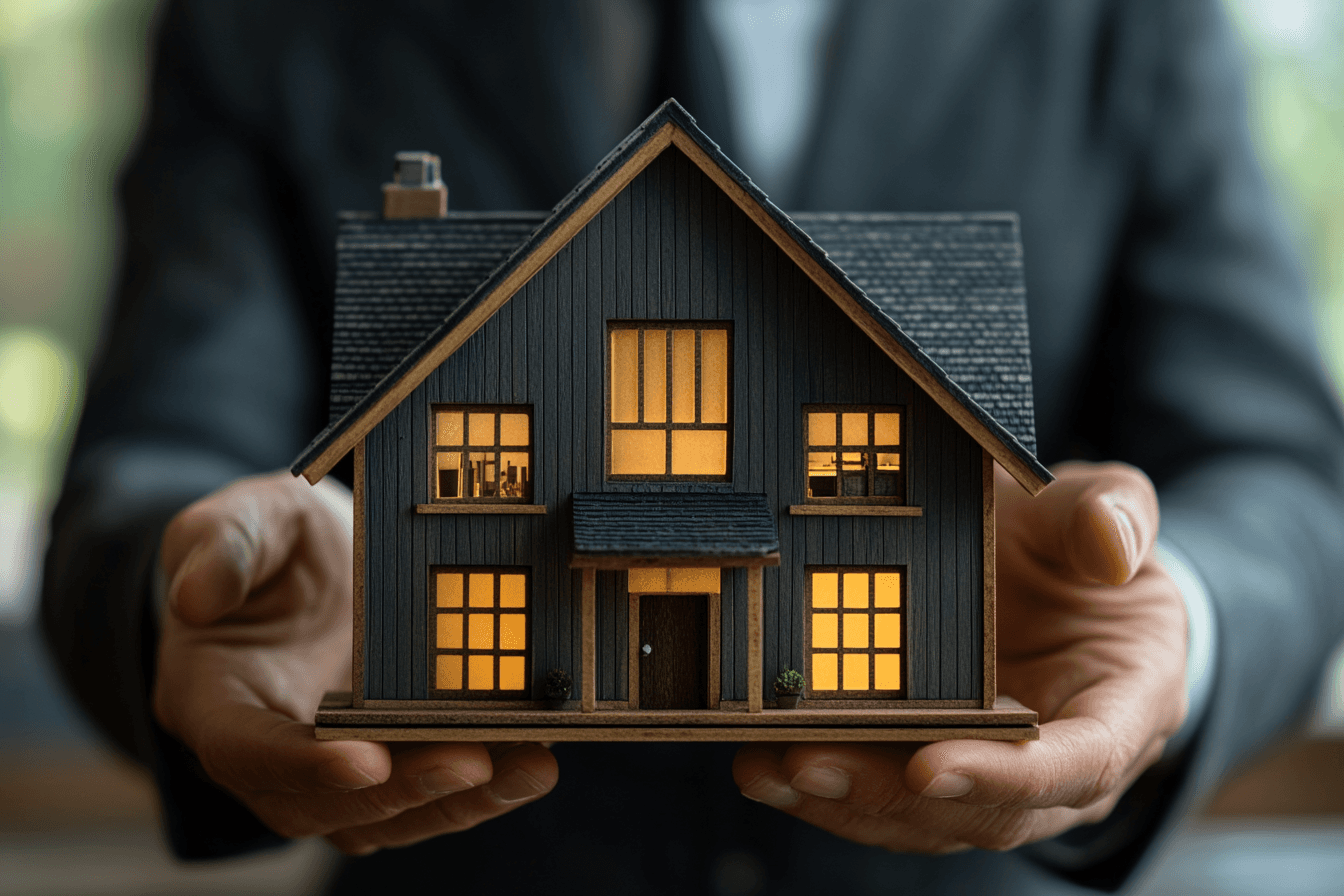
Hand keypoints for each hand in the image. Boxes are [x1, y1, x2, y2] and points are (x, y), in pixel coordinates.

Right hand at [153, 471, 557, 854]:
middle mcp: (267, 752)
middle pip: (327, 803)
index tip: (367, 762)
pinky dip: (483, 783)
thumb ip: (220, 546)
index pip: (247, 751)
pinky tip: (535, 756)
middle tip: (474, 760)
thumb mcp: (243, 518)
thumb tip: (196, 597)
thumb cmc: (266, 544)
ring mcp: (327, 768)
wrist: (303, 567)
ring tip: (530, 765)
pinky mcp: (383, 763)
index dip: (304, 766)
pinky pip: (428, 792)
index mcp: (214, 698)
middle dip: (404, 789)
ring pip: (388, 814)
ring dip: (460, 799)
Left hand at [733, 461, 1187, 851]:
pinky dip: (829, 791)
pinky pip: (889, 798)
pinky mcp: (941, 769)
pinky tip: (767, 766)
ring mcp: (999, 776)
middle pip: (986, 808)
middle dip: (895, 794)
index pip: (1078, 763)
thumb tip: (1109, 542)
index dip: (1006, 774)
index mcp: (1125, 704)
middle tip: (813, 763)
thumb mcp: (1107, 509)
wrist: (1059, 574)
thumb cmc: (1083, 546)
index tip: (930, 766)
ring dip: (847, 802)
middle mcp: (1066, 763)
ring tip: (772, 769)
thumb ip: (1115, 515)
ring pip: (927, 818)